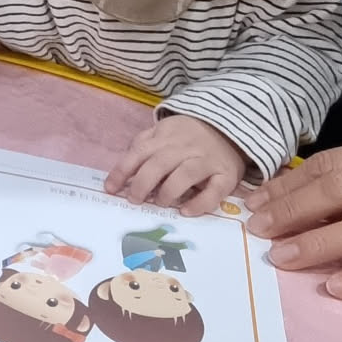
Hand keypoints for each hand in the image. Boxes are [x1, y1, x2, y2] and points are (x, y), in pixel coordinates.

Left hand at [105, 114, 246, 215]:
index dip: (122, 171)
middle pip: (159, 164)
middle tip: (135, 200)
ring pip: (185, 175)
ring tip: (160, 203)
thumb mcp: (165, 132)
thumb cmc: (190, 136)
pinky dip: (199, 204)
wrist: (231, 129)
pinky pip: (214, 192)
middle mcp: (185, 147)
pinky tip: (185, 212)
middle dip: (142, 184)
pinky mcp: (226, 176)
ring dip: (168, 192)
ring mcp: (207, 161)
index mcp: (166, 136)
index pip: (139, 152)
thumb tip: (123, 170)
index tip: (110, 189)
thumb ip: (145, 145)